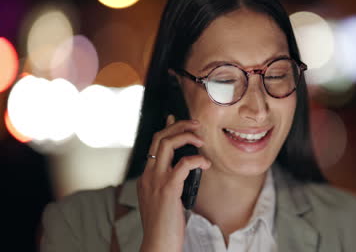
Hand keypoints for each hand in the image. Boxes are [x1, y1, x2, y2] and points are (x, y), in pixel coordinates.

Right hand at [137, 115, 210, 251]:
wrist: (158, 243)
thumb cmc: (164, 225)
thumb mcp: (164, 199)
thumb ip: (170, 182)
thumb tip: (184, 168)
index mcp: (146, 177)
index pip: (153, 144)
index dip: (166, 129)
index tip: (176, 119)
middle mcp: (148, 175)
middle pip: (159, 138)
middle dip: (178, 126)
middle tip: (195, 124)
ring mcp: (156, 180)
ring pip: (167, 144)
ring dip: (186, 136)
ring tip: (201, 140)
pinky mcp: (168, 188)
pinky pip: (184, 164)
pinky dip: (197, 159)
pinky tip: (205, 163)